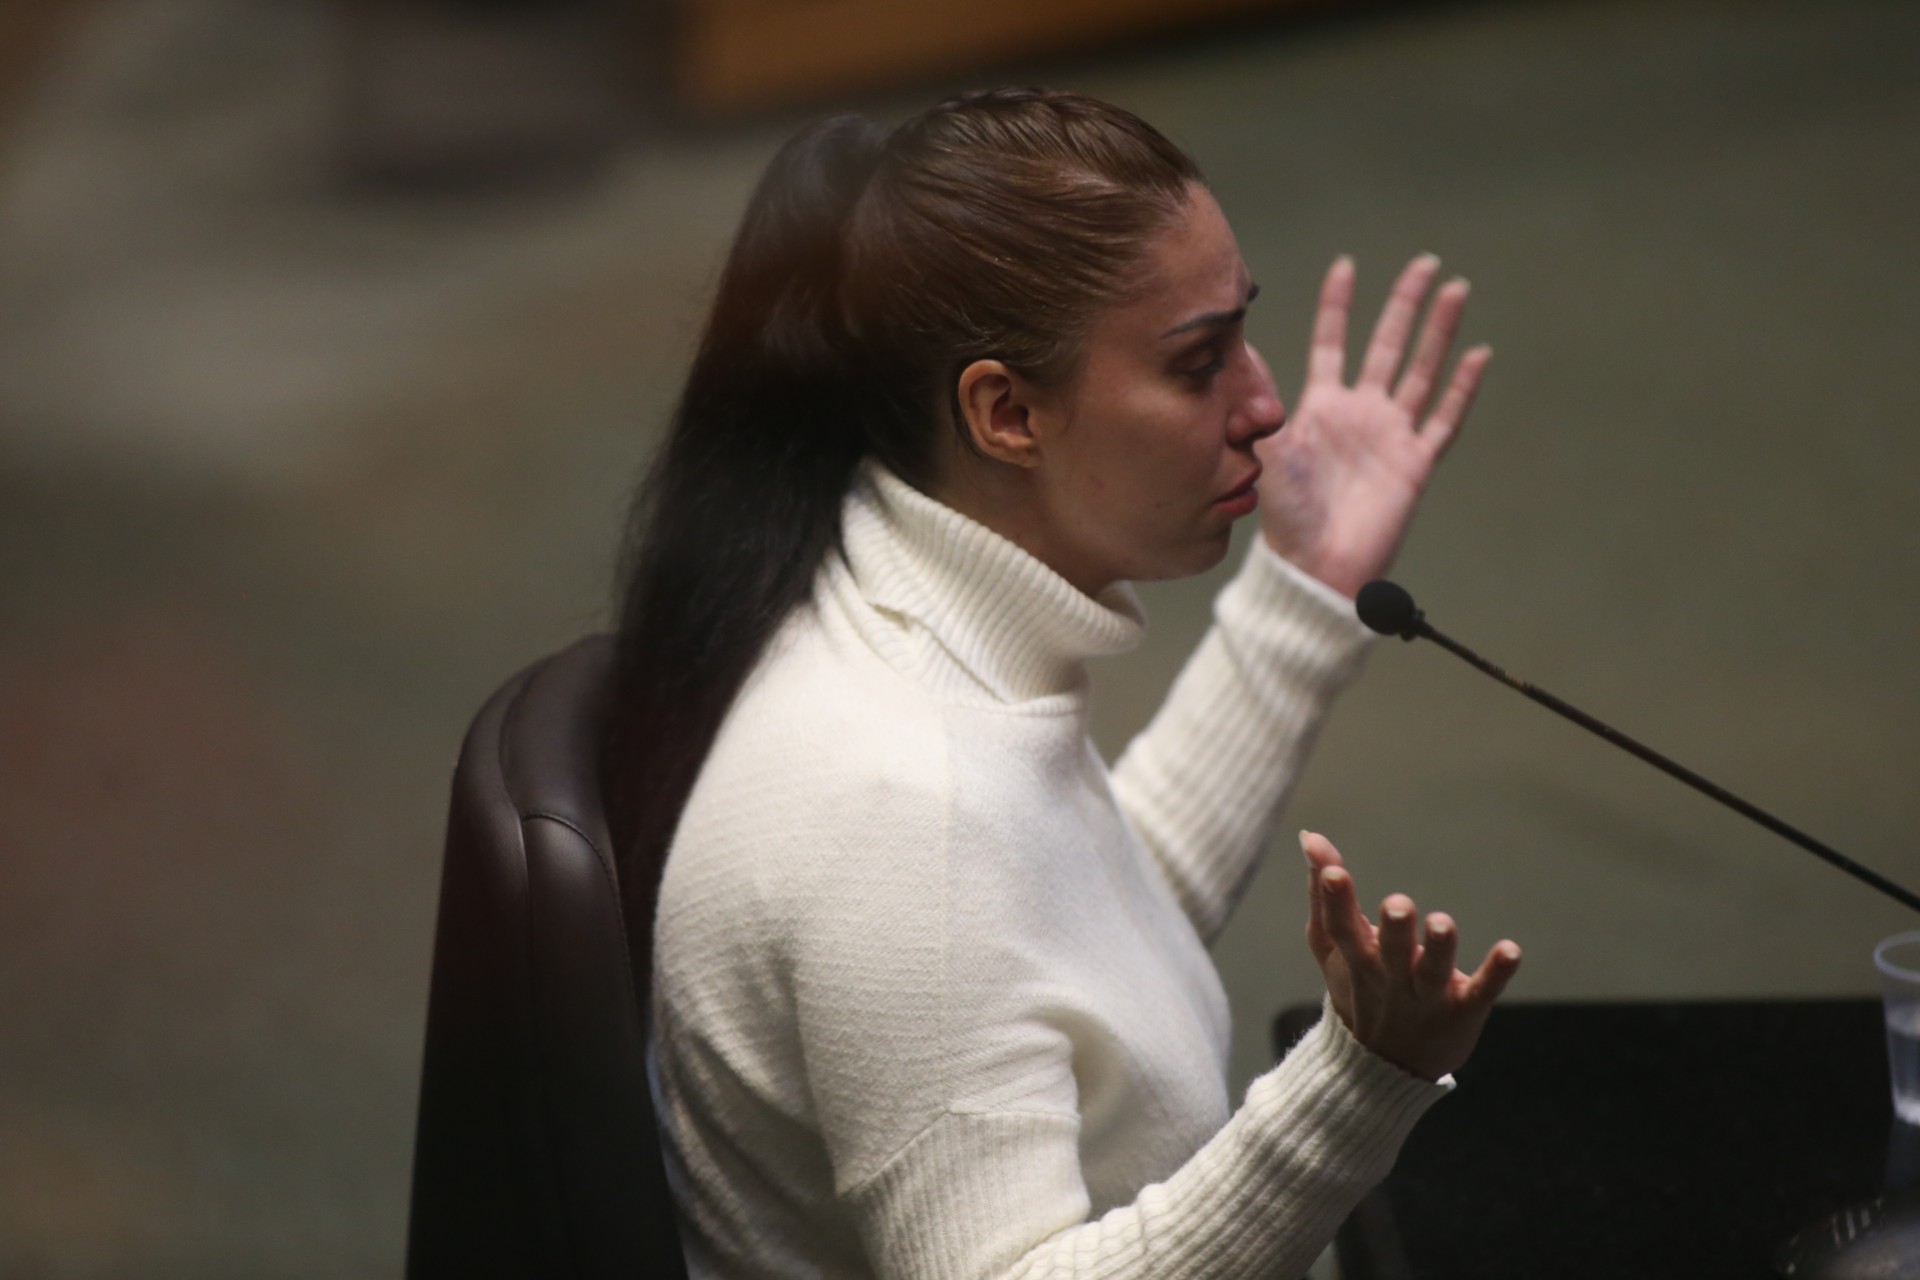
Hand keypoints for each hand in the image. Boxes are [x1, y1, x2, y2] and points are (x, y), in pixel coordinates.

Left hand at [1257, 255, 1490, 598]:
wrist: (1316, 565)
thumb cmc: (1286, 515)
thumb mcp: (1267, 451)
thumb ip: (1260, 402)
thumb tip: (1242, 352)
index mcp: (1321, 406)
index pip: (1332, 343)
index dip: (1338, 306)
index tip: (1346, 266)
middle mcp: (1360, 412)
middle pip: (1388, 345)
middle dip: (1407, 304)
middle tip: (1426, 264)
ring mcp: (1391, 434)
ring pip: (1422, 370)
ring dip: (1439, 331)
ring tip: (1455, 290)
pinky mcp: (1416, 461)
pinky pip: (1444, 418)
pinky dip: (1462, 388)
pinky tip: (1478, 354)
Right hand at [1300, 830, 1519, 1081]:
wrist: (1382, 1069)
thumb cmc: (1358, 991)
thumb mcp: (1332, 947)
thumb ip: (1323, 893)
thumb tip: (1310, 837)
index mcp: (1356, 960)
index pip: (1341, 928)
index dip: (1335, 900)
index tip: (1334, 872)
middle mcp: (1389, 979)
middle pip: (1390, 953)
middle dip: (1394, 930)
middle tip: (1398, 904)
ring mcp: (1427, 997)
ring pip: (1433, 973)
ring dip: (1439, 949)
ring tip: (1443, 923)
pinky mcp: (1463, 1010)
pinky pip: (1481, 991)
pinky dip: (1496, 973)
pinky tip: (1510, 950)